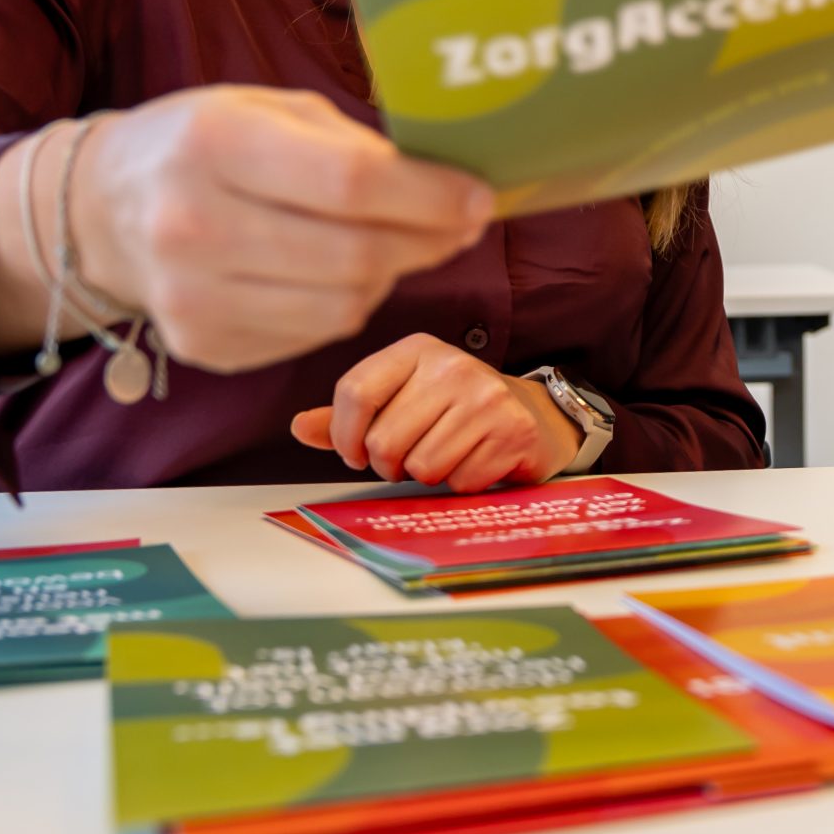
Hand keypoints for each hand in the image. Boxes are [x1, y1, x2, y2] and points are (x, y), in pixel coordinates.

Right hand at [67, 86, 493, 372]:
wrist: (103, 209)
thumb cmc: (206, 145)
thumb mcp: (270, 109)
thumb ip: (355, 144)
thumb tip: (448, 185)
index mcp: (214, 144)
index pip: (351, 183)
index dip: (430, 197)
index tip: (477, 198)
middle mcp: (192, 224)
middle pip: (355, 255)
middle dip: (427, 242)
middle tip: (458, 226)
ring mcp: (191, 296)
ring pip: (342, 308)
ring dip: (388, 277)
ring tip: (391, 245)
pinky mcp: (202, 345)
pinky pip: (311, 338)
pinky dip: (342, 306)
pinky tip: (335, 274)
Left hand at [290, 333, 582, 490]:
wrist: (533, 414)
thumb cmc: (454, 411)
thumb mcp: (402, 399)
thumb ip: (353, 414)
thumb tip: (299, 427)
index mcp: (417, 349)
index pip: (355, 391)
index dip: (345, 436)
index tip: (356, 453)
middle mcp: (452, 366)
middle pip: (385, 440)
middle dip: (390, 465)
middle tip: (409, 459)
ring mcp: (486, 397)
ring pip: (422, 466)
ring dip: (427, 476)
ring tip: (446, 457)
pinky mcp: (512, 430)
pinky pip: (459, 480)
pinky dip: (461, 483)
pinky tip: (475, 462)